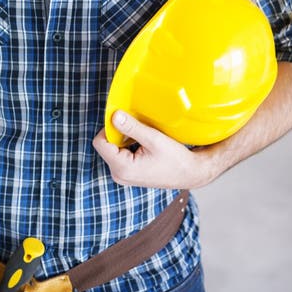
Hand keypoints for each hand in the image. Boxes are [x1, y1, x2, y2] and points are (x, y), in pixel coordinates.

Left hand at [92, 110, 212, 189]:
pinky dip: (129, 144)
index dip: (109, 127)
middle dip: (118, 133)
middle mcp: (119, 174)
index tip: (124, 119)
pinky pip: (120, 153)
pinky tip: (144, 144)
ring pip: (113, 147)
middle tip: (138, 128)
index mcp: (122, 168)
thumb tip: (114, 115)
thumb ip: (132, 127)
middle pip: (105, 144)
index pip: (100, 142)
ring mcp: (123, 175)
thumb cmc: (177, 160)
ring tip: (143, 137)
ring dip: (125, 138)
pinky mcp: (128, 173)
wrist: (191, 173)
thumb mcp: (154, 139)